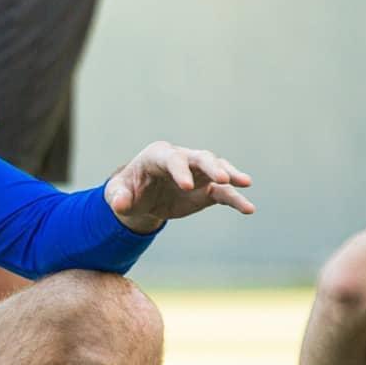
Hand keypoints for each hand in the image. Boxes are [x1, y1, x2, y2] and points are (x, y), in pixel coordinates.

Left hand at [104, 142, 254, 232]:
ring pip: (218, 168)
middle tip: (225, 179)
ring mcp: (197, 173)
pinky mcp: (207, 189)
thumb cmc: (127, 191)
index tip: (187, 187)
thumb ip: (118, 198)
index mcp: (158, 156)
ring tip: (245, 183)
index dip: (180, 171)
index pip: (172, 159)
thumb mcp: (117, 195)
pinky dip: (236, 199)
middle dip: (212, 167)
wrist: (140, 199)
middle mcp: (181, 159)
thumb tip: (120, 204)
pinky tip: (248, 209)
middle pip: (200, 157)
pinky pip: (224, 192)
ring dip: (231, 175)